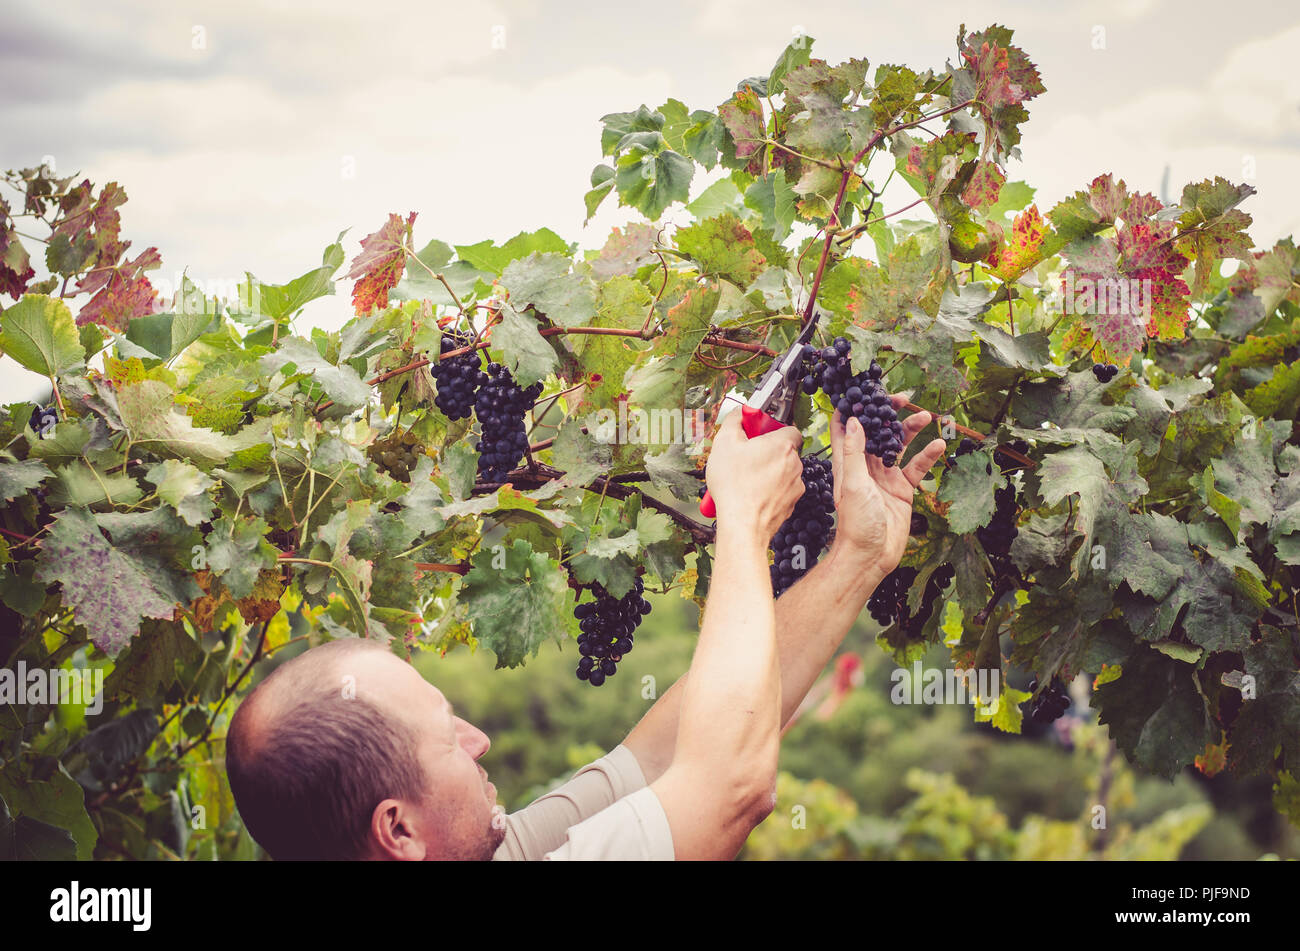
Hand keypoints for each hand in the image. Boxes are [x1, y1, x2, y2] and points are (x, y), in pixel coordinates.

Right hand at [705, 409, 804, 540]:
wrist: (742, 525)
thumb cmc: (734, 486)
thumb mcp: (724, 443)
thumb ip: (734, 421)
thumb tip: (739, 413)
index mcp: (783, 445)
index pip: (790, 428)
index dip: (773, 430)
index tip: (757, 434)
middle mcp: (795, 464)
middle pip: (784, 451)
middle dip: (767, 453)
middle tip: (746, 458)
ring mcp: (795, 486)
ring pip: (783, 472)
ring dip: (768, 473)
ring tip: (745, 480)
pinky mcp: (791, 505)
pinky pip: (781, 491)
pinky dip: (769, 491)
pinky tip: (751, 495)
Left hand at [829, 397, 945, 572]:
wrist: (871, 555)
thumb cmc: (856, 524)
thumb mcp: (852, 483)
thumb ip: (854, 452)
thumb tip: (852, 421)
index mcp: (847, 464)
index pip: (845, 429)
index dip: (853, 409)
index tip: (864, 390)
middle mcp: (865, 467)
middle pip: (876, 432)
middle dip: (888, 414)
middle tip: (903, 398)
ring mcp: (885, 477)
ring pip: (898, 446)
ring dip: (911, 430)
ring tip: (926, 416)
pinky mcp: (902, 489)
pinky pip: (916, 467)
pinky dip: (927, 456)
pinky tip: (939, 445)